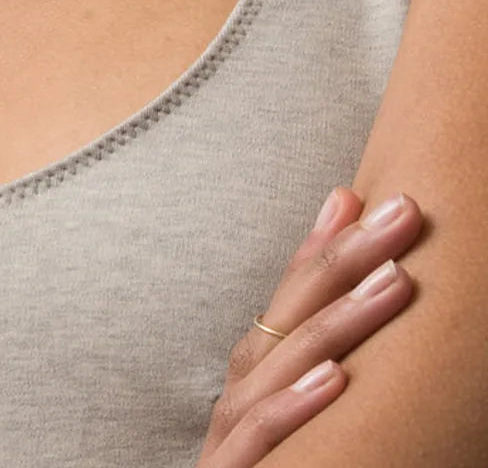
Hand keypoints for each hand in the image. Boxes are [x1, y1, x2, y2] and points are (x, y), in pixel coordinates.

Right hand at [195, 187, 423, 467]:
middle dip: (348, 255)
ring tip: (396, 280)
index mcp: (260, 363)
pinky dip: (298, 402)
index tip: (360, 195)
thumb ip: (320, 358)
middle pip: (293, 308)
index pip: (291, 291)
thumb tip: (379, 310)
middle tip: (401, 211)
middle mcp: (245, 383)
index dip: (323, 242)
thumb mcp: (293, 407)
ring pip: (286, 360)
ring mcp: (235, 425)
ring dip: (342, 318)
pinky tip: (337, 378)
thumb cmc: (271, 463)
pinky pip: (265, 434)